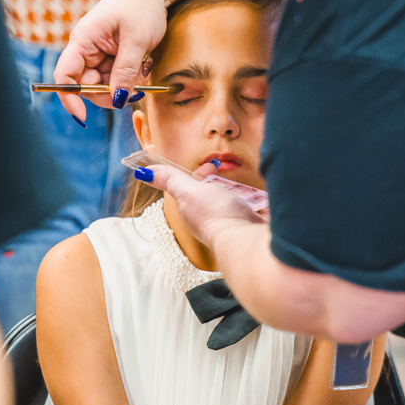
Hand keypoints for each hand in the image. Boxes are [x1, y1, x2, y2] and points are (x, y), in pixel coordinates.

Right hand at [53, 0, 169, 120]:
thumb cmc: (142, 7)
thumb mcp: (136, 42)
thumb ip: (125, 72)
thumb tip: (116, 100)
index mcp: (83, 41)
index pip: (65, 76)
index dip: (70, 98)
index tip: (83, 117)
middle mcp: (87, 48)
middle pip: (87, 86)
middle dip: (110, 93)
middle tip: (135, 90)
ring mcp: (100, 53)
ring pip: (106, 84)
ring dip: (125, 85)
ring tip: (144, 70)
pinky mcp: (113, 56)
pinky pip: (118, 77)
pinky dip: (131, 78)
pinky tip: (144, 65)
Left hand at [140, 163, 266, 246]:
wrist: (246, 239)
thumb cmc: (217, 216)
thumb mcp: (188, 191)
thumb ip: (170, 180)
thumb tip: (142, 172)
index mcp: (194, 209)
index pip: (193, 188)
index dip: (201, 174)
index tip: (212, 166)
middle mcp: (211, 218)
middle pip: (213, 195)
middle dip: (219, 183)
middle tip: (228, 174)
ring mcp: (231, 223)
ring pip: (233, 204)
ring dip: (238, 193)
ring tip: (245, 186)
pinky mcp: (250, 226)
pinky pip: (253, 212)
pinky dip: (256, 204)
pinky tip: (262, 200)